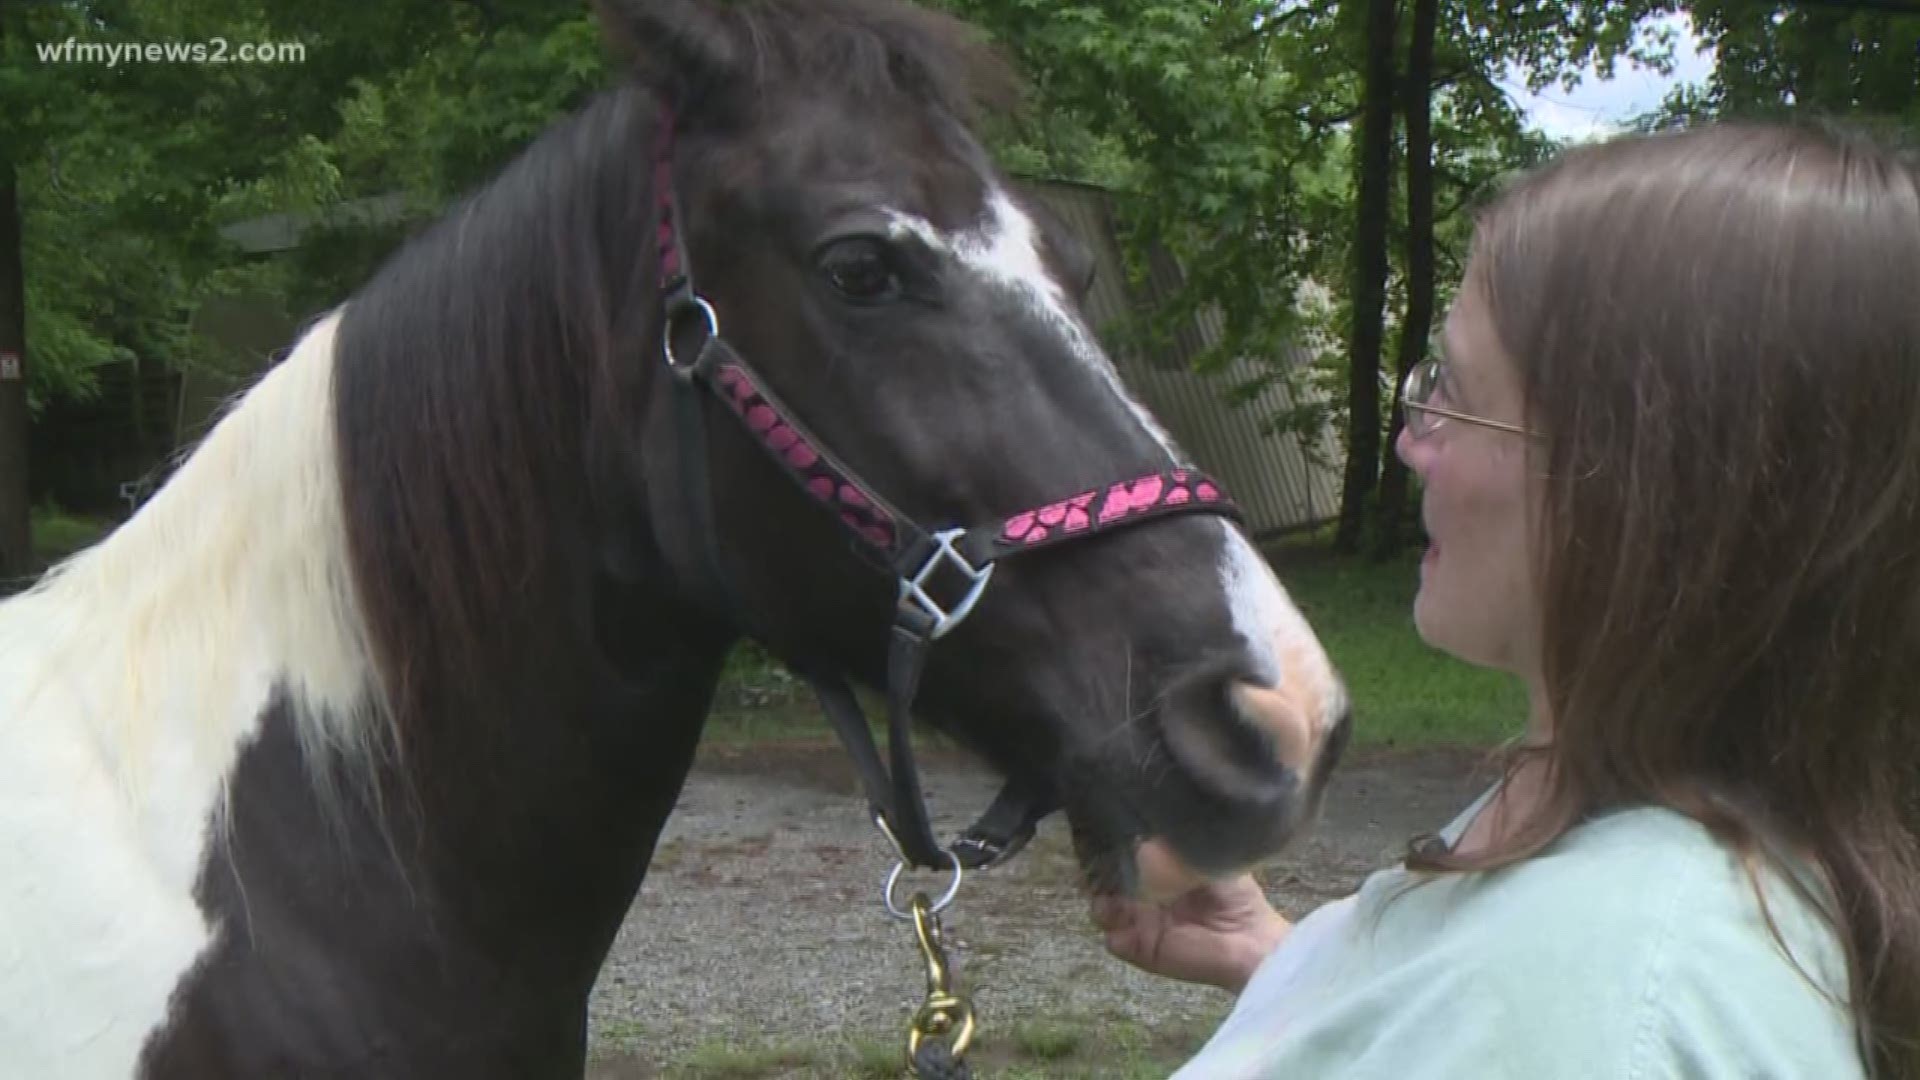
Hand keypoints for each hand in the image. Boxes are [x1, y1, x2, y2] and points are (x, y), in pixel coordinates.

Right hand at [1089, 841, 1290, 993]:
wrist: (1249, 938)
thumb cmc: (1233, 893)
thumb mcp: (1203, 857)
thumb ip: (1172, 848)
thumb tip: (1142, 840)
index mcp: (1157, 870)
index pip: (1121, 857)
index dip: (1108, 849)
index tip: (1100, 838)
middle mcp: (1143, 895)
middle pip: (1102, 882)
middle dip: (1095, 874)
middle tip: (1098, 868)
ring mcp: (1139, 922)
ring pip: (1101, 910)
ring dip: (1102, 902)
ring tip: (1114, 897)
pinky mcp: (1140, 949)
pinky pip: (1112, 940)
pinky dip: (1113, 931)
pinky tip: (1126, 921)